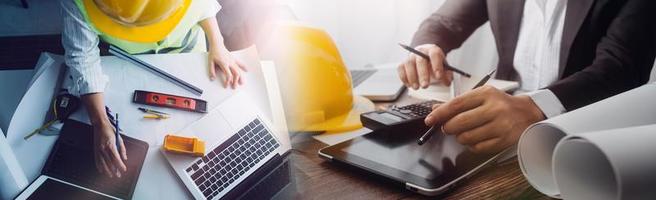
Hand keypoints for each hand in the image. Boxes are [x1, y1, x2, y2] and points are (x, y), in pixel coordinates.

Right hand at [93, 121, 126, 177]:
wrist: (100, 125)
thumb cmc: (110, 131)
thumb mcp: (120, 139)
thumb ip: (122, 149)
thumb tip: (125, 158)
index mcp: (111, 145)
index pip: (116, 158)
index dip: (120, 165)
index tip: (124, 170)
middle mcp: (104, 149)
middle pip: (110, 162)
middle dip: (114, 170)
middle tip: (118, 175)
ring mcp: (98, 150)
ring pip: (102, 163)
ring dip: (107, 170)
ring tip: (110, 175)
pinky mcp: (95, 150)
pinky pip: (97, 160)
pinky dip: (99, 166)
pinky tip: (101, 170)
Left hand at [208, 46, 246, 88]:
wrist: (217, 45)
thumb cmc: (214, 53)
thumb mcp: (210, 62)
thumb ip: (211, 71)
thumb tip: (212, 78)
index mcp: (224, 64)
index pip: (228, 75)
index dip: (228, 81)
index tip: (226, 85)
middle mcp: (230, 62)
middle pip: (236, 73)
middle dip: (236, 81)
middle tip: (234, 87)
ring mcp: (233, 61)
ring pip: (239, 70)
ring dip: (241, 77)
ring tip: (242, 82)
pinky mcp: (234, 59)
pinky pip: (240, 63)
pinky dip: (244, 67)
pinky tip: (246, 70)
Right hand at [398, 44, 452, 89]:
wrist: (424, 55)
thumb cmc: (435, 62)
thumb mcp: (444, 66)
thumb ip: (447, 74)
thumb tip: (447, 82)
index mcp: (433, 50)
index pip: (434, 55)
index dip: (436, 65)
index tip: (438, 77)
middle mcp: (420, 51)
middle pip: (420, 60)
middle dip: (423, 74)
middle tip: (425, 86)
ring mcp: (411, 56)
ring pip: (408, 64)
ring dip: (412, 77)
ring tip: (416, 87)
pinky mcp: (403, 63)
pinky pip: (400, 68)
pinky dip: (404, 77)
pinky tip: (409, 85)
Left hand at [424, 86, 545, 152]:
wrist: (527, 113)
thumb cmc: (499, 104)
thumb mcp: (480, 96)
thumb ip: (458, 103)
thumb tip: (435, 110)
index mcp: (486, 94)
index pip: (456, 105)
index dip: (440, 114)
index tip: (430, 120)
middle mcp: (494, 109)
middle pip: (459, 123)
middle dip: (448, 127)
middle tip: (449, 127)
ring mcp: (500, 126)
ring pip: (466, 137)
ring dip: (460, 137)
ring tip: (466, 132)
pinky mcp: (504, 140)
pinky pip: (477, 147)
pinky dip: (472, 145)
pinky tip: (477, 138)